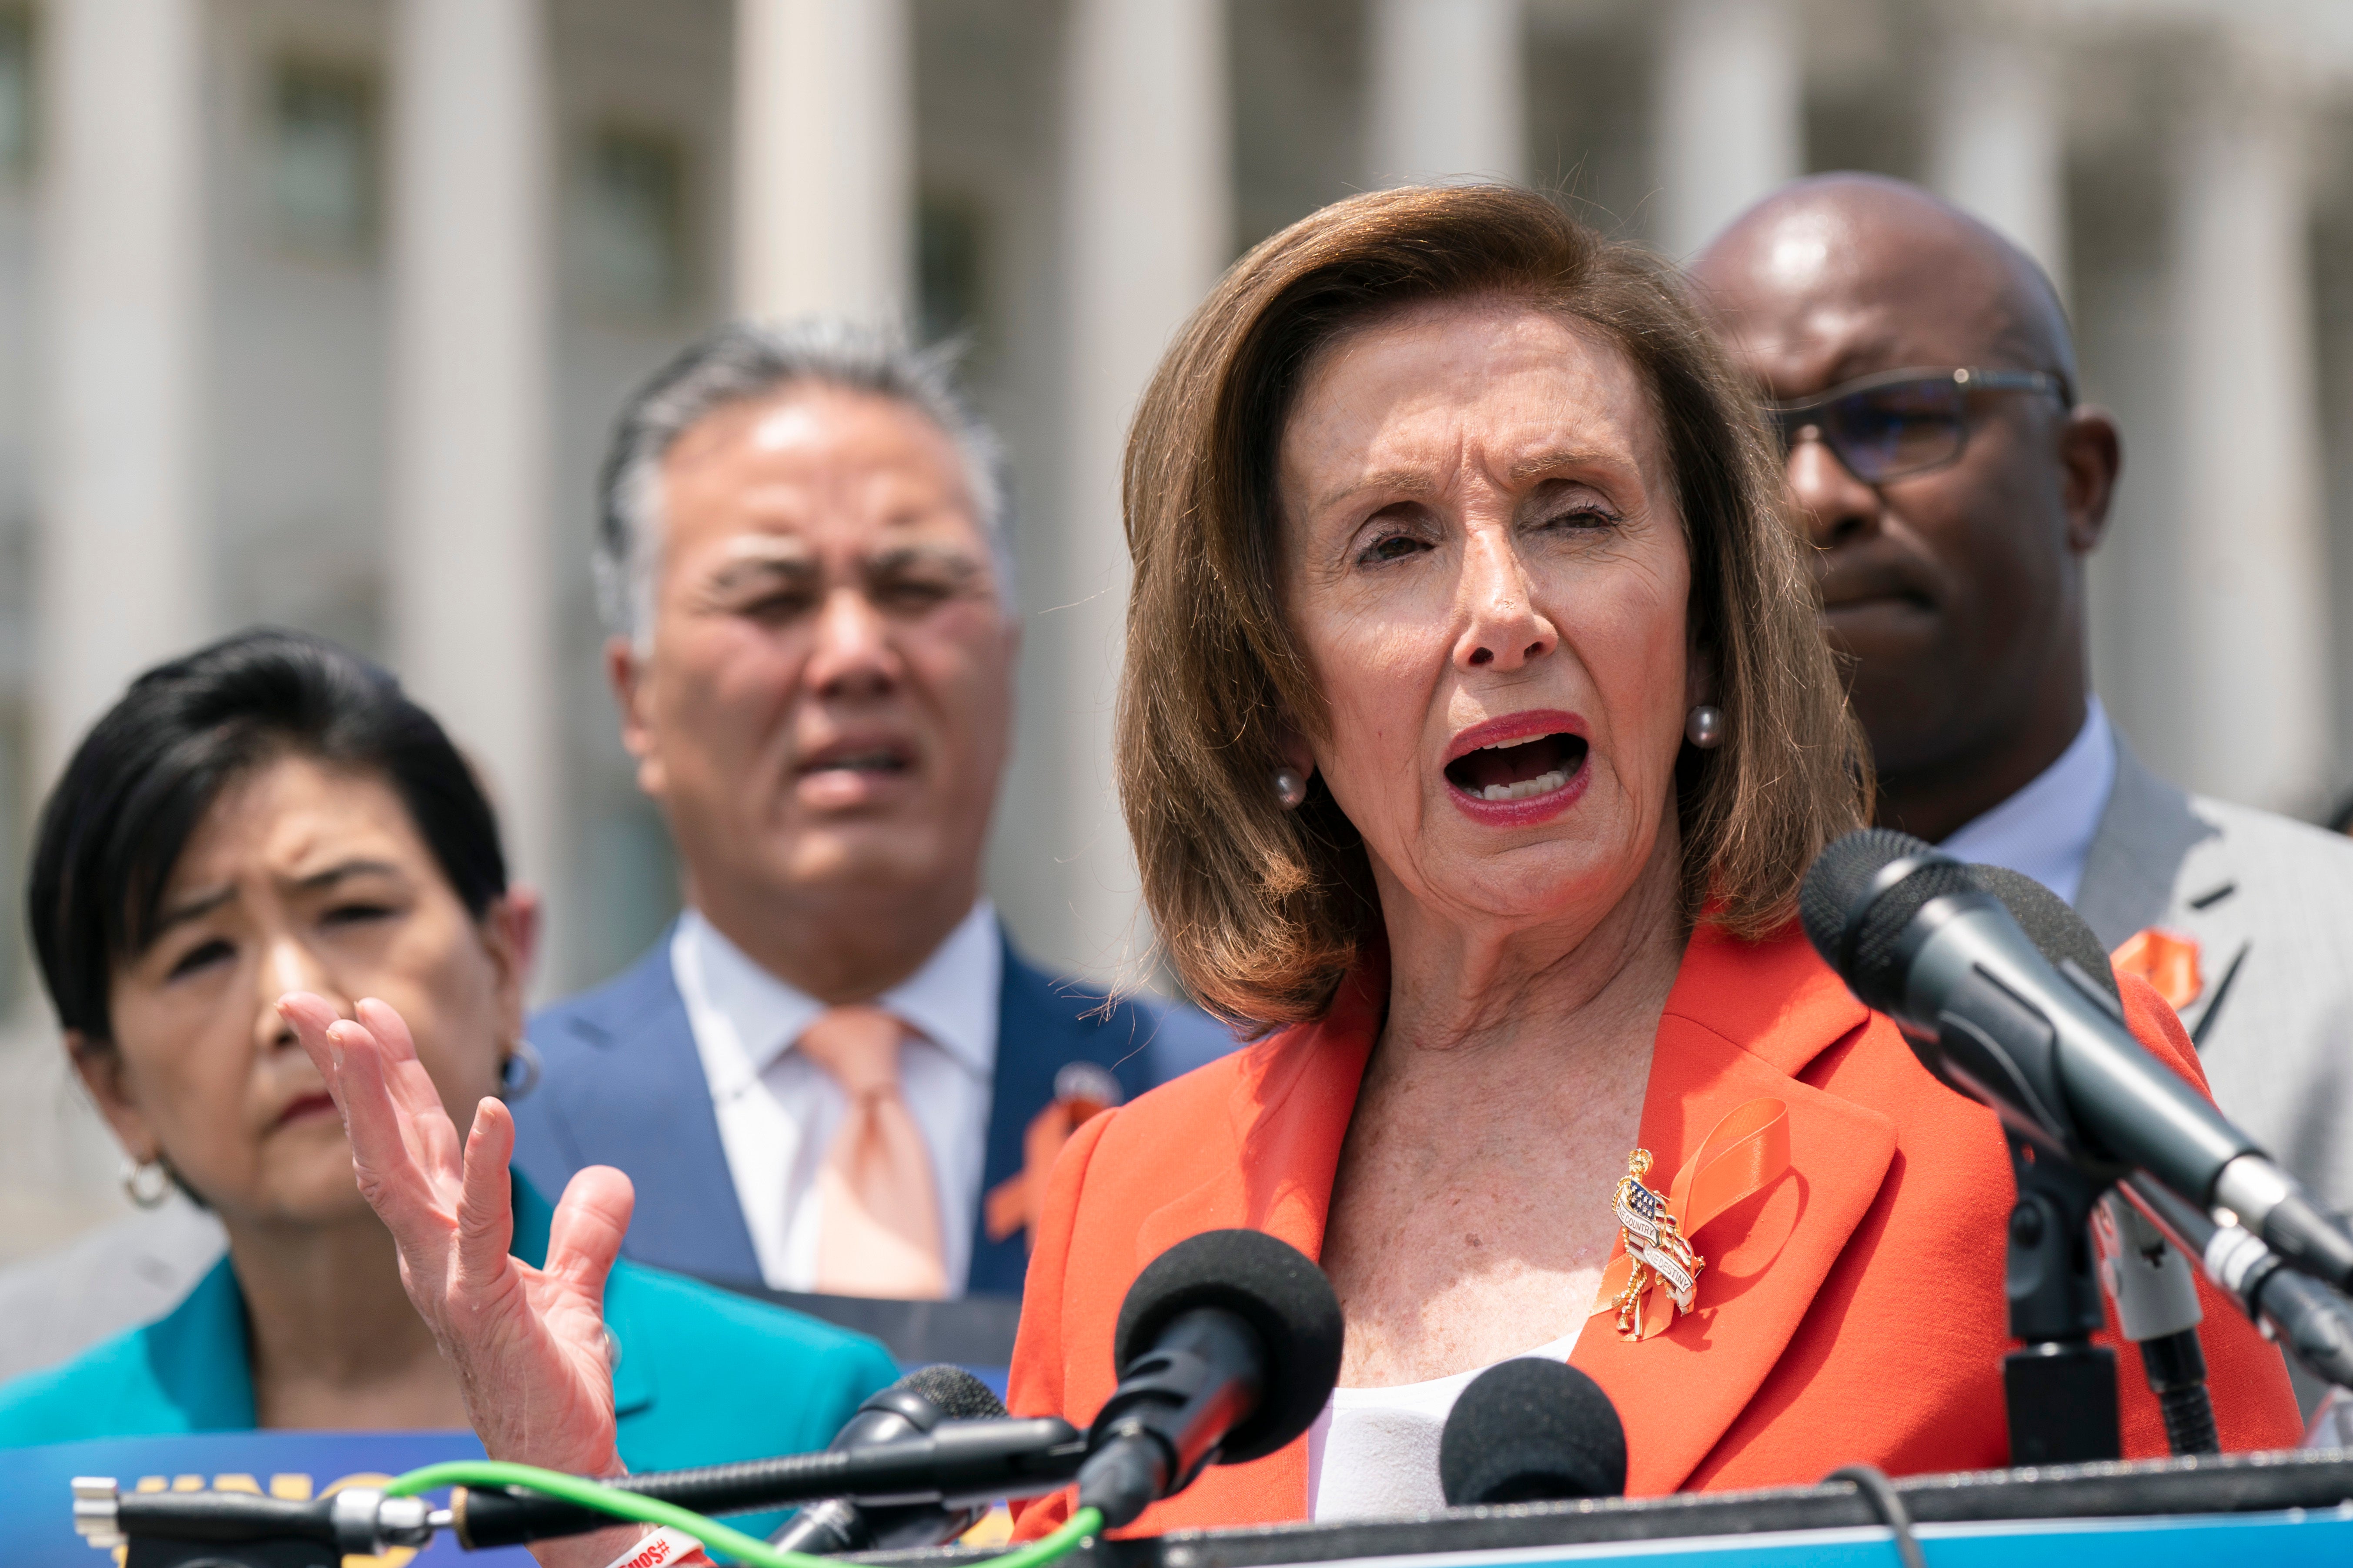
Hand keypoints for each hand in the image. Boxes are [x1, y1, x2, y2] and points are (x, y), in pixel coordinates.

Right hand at [279, 992, 642, 1566]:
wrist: (563, 1461)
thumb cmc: (554, 1383)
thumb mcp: (573, 1289)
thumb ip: (585, 1231)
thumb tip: (607, 1178)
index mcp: (446, 1241)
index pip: (414, 1145)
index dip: (388, 1080)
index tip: (365, 1016)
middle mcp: (430, 1253)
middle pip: (382, 1144)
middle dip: (345, 1072)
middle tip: (310, 1002)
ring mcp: (446, 1278)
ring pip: (399, 1173)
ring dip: (376, 1099)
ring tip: (357, 1030)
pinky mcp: (482, 1301)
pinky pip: (478, 1221)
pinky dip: (485, 1165)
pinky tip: (490, 1111)